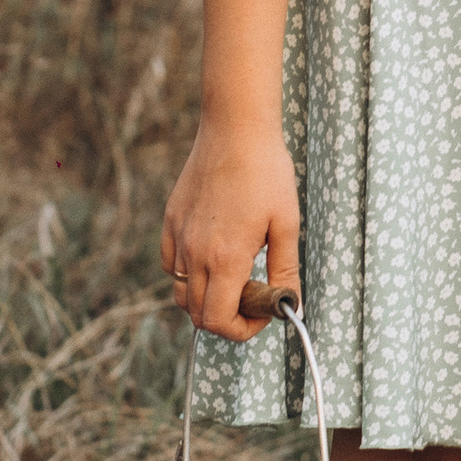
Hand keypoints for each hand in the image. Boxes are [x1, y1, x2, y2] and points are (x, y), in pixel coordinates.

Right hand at [162, 126, 301, 340]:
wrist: (235, 129)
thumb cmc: (267, 172)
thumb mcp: (287, 224)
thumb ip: (285, 270)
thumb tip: (290, 303)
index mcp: (225, 258)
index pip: (218, 321)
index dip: (241, 331)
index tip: (262, 314)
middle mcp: (195, 253)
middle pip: (197, 314)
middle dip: (227, 318)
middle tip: (255, 298)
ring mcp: (178, 237)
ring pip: (181, 293)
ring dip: (206, 299)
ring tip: (236, 279)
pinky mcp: (170, 221)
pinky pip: (171, 265)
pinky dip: (188, 275)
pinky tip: (212, 258)